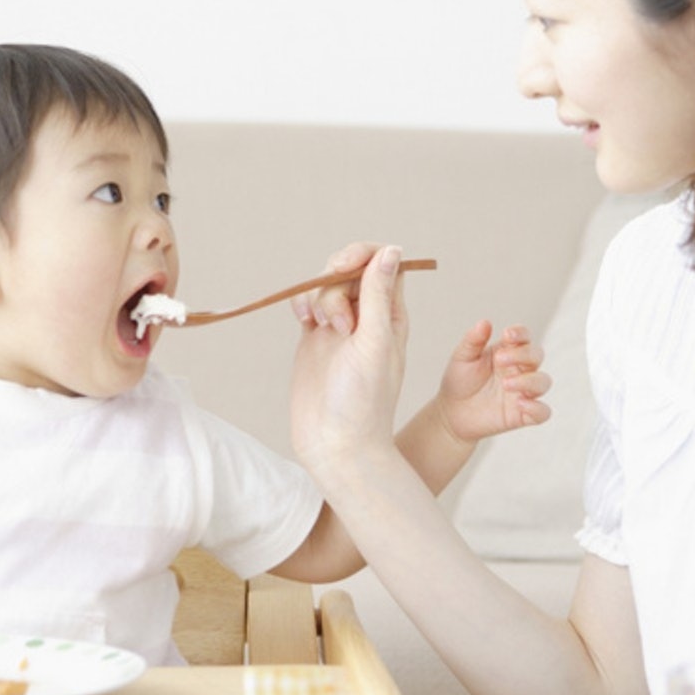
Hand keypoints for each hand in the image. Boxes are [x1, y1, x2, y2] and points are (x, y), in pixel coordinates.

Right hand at [290, 243, 410, 476]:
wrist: (336, 444)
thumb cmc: (363, 401)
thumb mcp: (375, 343)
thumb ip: (379, 296)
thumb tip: (392, 251)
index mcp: (392, 316)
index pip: (386, 264)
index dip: (365, 254)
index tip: (345, 266)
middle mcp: (368, 317)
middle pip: (351, 270)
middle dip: (336, 279)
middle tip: (336, 318)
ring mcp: (339, 327)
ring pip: (327, 285)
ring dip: (320, 296)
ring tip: (323, 328)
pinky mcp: (314, 338)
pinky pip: (307, 303)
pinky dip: (302, 303)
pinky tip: (303, 320)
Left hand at [437, 320, 550, 443]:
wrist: (452, 412)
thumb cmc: (460, 381)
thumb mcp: (462, 358)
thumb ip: (473, 340)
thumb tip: (485, 322)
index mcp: (508, 351)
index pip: (524, 337)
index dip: (520, 333)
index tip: (507, 335)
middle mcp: (520, 369)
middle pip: (537, 355)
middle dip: (523, 355)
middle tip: (499, 360)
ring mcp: (523, 392)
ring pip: (543, 382)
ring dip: (529, 381)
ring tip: (506, 384)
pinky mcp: (523, 414)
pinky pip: (542, 412)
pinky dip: (537, 408)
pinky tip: (520, 404)